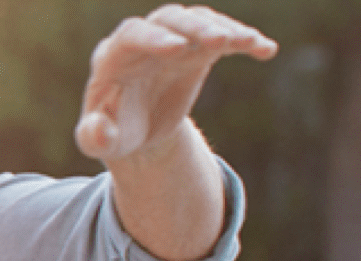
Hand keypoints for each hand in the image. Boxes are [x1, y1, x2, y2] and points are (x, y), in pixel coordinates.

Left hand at [76, 5, 276, 161]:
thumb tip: (99, 129)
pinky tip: (266, 49)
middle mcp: (143, 41)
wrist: (136, 130)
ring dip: (222, 27)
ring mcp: (173, 41)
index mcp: (113, 57)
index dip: (153, 39)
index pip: (131, 35)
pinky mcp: (198, 50)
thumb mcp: (99, 141)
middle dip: (193, 28)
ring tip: (247, 41)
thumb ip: (93, 136)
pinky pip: (223, 36)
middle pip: (168, 19)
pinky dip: (244, 39)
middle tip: (218, 41)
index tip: (176, 49)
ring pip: (197, 21)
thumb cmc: (114, 132)